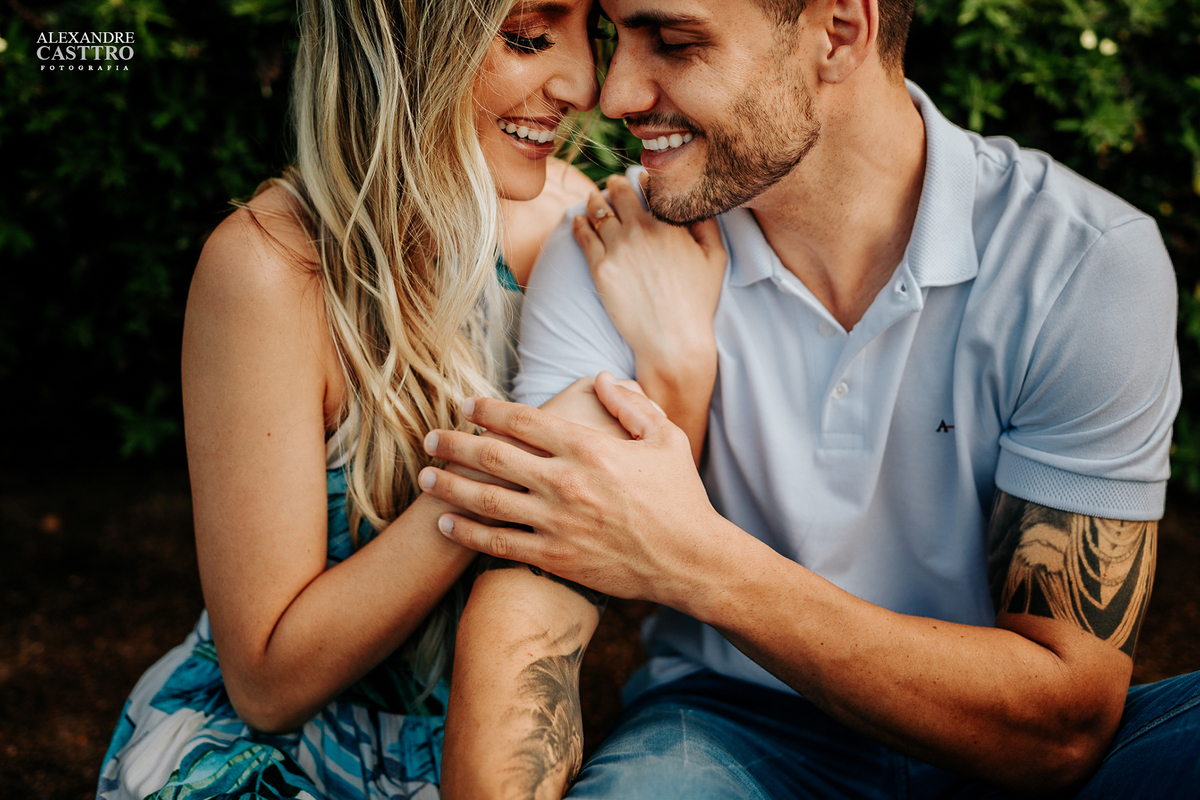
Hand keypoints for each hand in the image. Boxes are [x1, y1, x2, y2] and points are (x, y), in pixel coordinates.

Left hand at [417, 373, 723, 604]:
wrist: (689, 560)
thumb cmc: (681, 496)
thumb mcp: (666, 437)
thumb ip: (632, 404)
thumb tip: (602, 377)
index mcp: (589, 448)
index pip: (524, 420)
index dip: (488, 410)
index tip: (465, 405)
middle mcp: (565, 482)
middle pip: (494, 456)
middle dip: (455, 445)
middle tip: (429, 439)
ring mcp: (557, 522)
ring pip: (488, 500)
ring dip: (451, 486)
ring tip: (424, 478)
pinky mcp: (555, 558)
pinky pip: (499, 544)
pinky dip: (467, 533)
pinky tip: (445, 524)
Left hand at [572, 174, 725, 383]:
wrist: (672, 339)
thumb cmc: (698, 301)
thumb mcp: (715, 258)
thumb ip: (707, 224)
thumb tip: (696, 202)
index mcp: (669, 223)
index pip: (650, 186)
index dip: (643, 178)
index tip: (639, 178)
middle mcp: (641, 230)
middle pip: (619, 192)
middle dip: (615, 184)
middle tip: (613, 184)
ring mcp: (618, 248)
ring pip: (598, 211)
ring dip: (595, 200)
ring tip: (593, 199)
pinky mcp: (600, 268)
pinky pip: (584, 235)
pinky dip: (580, 223)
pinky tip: (578, 219)